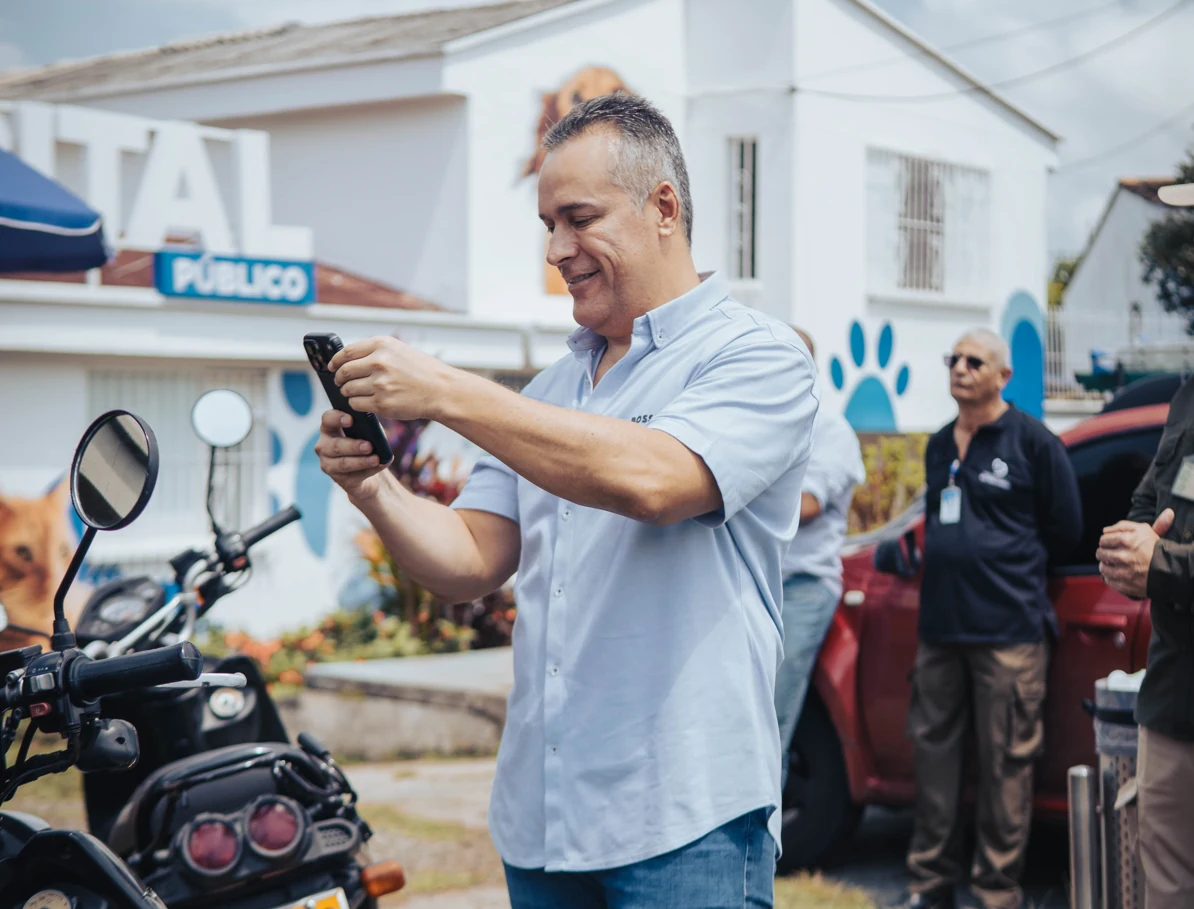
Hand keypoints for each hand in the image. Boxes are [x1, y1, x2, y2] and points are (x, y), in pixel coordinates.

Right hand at [314, 409, 388, 499]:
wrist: (368, 468)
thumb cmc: (366, 442)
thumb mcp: (368, 432)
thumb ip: (369, 428)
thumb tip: (376, 431)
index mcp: (329, 428)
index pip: (327, 419)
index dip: (337, 418)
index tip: (351, 420)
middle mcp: (324, 446)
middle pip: (336, 445)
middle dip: (353, 446)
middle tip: (369, 446)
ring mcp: (328, 464)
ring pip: (343, 463)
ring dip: (361, 461)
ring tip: (376, 459)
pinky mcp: (338, 479)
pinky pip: (353, 475)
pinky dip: (369, 470)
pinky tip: (379, 466)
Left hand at [330, 336, 451, 421]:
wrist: (442, 390)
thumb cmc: (423, 371)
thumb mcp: (400, 351)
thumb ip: (375, 352)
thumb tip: (348, 359)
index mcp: (382, 345)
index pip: (346, 352)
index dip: (335, 361)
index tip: (332, 367)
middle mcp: (379, 362)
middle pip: (344, 372)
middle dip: (340, 379)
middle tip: (342, 383)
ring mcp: (380, 384)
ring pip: (348, 389)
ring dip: (349, 393)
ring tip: (358, 393)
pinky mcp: (381, 403)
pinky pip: (357, 404)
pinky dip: (357, 404)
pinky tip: (367, 402)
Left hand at [1097, 509, 1174, 598]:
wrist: (1172, 569)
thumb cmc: (1156, 548)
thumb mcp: (1144, 530)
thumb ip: (1123, 526)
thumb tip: (1104, 529)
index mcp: (1126, 540)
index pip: (1103, 540)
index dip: (1105, 542)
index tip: (1109, 544)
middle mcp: (1123, 556)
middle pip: (1100, 553)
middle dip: (1103, 553)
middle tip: (1109, 554)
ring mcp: (1123, 572)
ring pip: (1103, 568)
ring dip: (1105, 565)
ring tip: (1112, 564)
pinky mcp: (1125, 585)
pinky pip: (1109, 580)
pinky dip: (1110, 577)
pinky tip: (1116, 574)